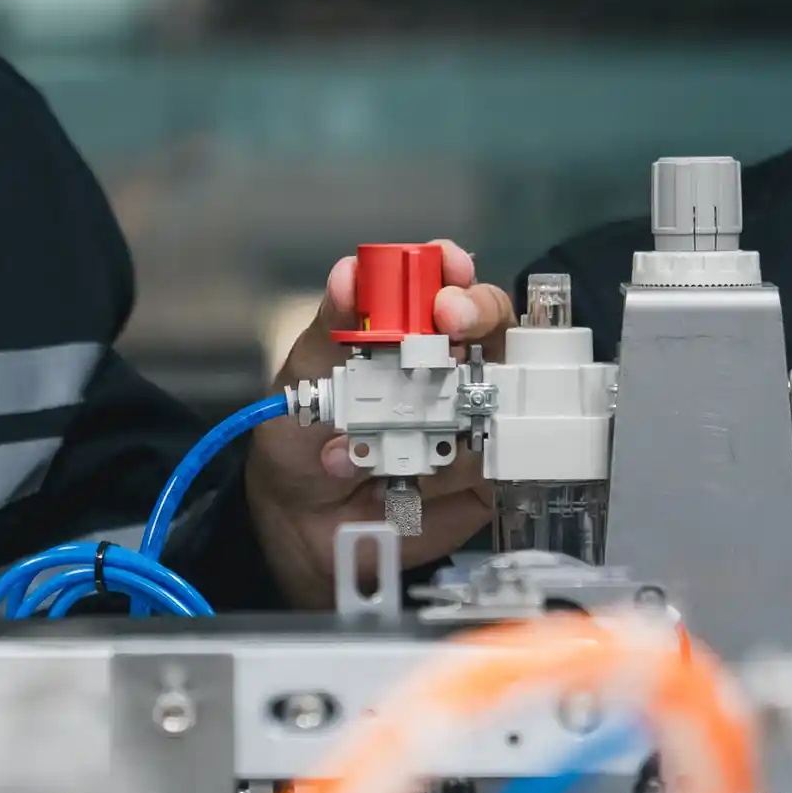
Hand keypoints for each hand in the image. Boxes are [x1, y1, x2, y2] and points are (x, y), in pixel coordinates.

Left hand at [241, 243, 515, 608]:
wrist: (297, 524)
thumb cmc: (302, 440)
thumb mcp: (305, 380)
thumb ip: (332, 329)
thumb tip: (349, 274)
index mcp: (408, 334)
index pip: (448, 287)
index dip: (455, 273)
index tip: (447, 268)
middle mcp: (450, 371)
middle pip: (494, 330)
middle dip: (478, 318)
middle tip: (451, 322)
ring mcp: (473, 422)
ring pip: (492, 397)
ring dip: (430, 418)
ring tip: (364, 446)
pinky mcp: (484, 477)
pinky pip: (486, 463)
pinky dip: (442, 472)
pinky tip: (400, 482)